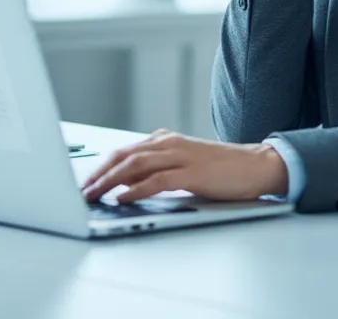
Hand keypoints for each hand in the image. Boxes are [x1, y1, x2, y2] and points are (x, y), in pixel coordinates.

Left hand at [81, 130, 287, 203]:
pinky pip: (157, 180)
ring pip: (136, 165)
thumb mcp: (184, 165)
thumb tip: (125, 184)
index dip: (101, 167)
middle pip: (124, 156)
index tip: (85, 182)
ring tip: (93, 194)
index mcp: (166, 140)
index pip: (125, 151)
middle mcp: (170, 144)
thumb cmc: (222, 169)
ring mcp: (181, 156)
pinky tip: (123, 197)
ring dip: (110, 181)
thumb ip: (157, 169)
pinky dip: (136, 189)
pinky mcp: (192, 173)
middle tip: (81, 190)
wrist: (256, 165)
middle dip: (99, 174)